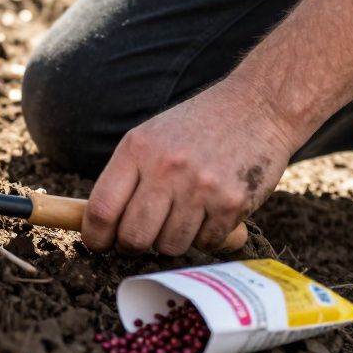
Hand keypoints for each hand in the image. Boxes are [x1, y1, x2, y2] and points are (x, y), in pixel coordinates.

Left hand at [82, 78, 297, 254]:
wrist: (257, 106)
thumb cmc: (196, 126)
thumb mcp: (149, 137)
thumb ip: (126, 176)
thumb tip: (99, 225)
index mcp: (136, 150)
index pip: (101, 209)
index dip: (95, 236)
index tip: (99, 244)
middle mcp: (166, 168)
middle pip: (134, 237)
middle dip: (132, 246)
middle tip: (139, 240)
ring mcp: (200, 187)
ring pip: (170, 246)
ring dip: (170, 242)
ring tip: (179, 218)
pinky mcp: (232, 202)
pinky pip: (206, 244)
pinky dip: (204, 237)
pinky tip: (208, 214)